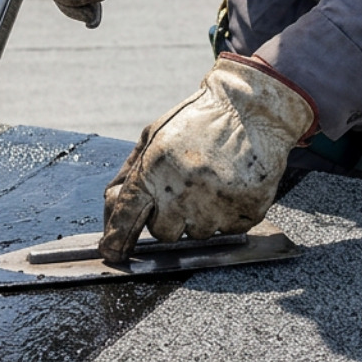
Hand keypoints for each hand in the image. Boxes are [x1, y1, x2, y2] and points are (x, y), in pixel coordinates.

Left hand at [99, 54, 316, 263]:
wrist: (250, 109)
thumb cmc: (196, 121)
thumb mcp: (154, 136)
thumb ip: (130, 171)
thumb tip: (112, 207)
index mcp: (155, 169)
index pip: (128, 216)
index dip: (117, 239)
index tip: (112, 253)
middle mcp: (183, 190)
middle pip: (163, 233)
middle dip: (168, 217)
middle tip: (182, 190)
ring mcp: (216, 203)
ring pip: (197, 234)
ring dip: (199, 216)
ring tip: (210, 183)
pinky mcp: (246, 210)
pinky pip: (228, 230)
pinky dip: (227, 214)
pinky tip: (230, 186)